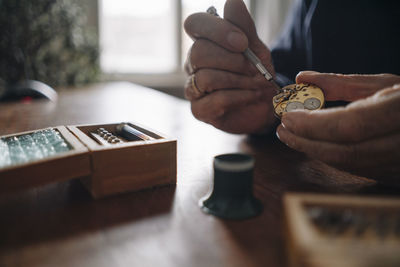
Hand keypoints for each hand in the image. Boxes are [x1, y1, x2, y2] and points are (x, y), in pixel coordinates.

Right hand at [183, 0, 277, 133]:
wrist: (265, 105)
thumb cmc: (257, 75)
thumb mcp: (256, 48)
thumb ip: (244, 27)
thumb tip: (232, 1)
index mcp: (205, 42)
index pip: (194, 23)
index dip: (216, 30)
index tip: (242, 43)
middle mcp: (193, 64)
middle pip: (199, 52)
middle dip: (233, 61)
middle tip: (253, 68)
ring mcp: (193, 88)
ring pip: (206, 77)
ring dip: (238, 80)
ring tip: (256, 83)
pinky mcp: (199, 110)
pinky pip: (214, 100)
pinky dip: (239, 97)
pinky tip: (251, 96)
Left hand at [277, 72, 399, 184]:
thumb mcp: (382, 84)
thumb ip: (339, 83)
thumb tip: (301, 79)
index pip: (350, 125)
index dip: (314, 124)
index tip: (288, 116)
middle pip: (344, 151)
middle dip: (306, 141)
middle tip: (282, 129)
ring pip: (348, 164)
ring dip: (314, 150)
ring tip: (292, 136)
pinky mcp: (394, 175)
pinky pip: (355, 169)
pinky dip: (330, 157)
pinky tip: (314, 145)